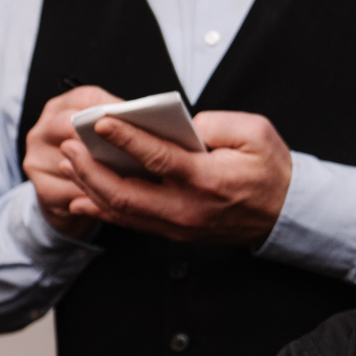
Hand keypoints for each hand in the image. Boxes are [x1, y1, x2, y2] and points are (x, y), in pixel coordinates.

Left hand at [25, 86, 293, 245]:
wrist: (286, 213)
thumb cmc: (271, 168)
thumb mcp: (255, 132)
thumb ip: (214, 124)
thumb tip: (176, 124)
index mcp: (208, 180)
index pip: (157, 159)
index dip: (126, 139)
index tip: (101, 122)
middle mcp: (188, 208)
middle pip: (125, 193)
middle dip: (91, 168)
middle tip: (70, 144)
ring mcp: (179, 225)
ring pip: (122, 211)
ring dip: (90, 187)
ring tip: (69, 162)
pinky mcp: (174, 233)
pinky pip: (131, 223)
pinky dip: (103, 209)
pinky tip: (81, 195)